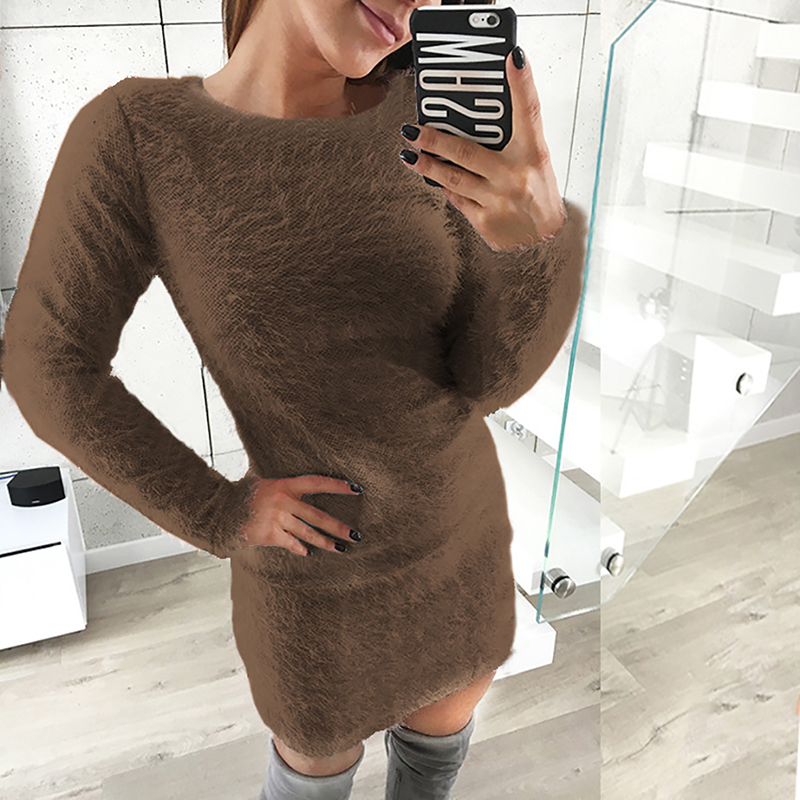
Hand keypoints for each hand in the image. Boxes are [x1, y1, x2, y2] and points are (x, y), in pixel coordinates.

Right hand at [239, 475, 363, 556]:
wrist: (222, 511)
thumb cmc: (245, 494)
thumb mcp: (265, 481)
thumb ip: (285, 483)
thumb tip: (304, 480)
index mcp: (285, 484)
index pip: (318, 483)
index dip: (337, 486)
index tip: (356, 489)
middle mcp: (284, 501)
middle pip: (318, 515)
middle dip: (338, 527)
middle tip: (356, 535)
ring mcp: (277, 518)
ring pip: (308, 533)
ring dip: (325, 542)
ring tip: (341, 548)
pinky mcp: (270, 534)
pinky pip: (291, 544)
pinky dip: (300, 549)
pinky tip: (308, 552)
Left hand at [399, 48, 566, 252]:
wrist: (544, 242)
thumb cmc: (538, 195)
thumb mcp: (536, 162)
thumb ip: (514, 140)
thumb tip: (479, 116)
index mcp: (533, 155)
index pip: (528, 111)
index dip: (521, 82)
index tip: (511, 58)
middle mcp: (515, 177)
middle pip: (466, 151)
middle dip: (434, 139)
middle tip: (412, 128)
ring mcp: (497, 201)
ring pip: (452, 178)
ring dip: (427, 164)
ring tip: (409, 152)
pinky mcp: (484, 221)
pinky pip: (456, 199)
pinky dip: (444, 186)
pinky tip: (432, 176)